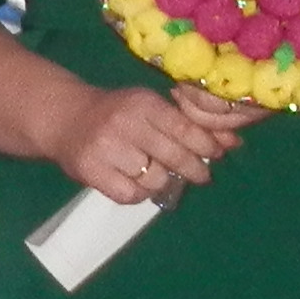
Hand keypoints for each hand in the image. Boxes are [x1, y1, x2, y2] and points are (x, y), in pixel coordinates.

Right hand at [55, 81, 247, 205]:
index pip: (184, 128)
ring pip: (154, 179)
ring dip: (163, 181)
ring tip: (158, 173)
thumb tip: (234, 142)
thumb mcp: (150, 107)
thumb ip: (187, 123)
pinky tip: (136, 182)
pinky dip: (139, 193)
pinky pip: (131, 195)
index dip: (206, 145)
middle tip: (203, 175)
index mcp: (142, 103)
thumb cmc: (117, 112)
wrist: (65, 118)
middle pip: (173, 156)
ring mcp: (106, 149)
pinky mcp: (91, 172)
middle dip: (195, 169)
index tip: (218, 155)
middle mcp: (125, 124)